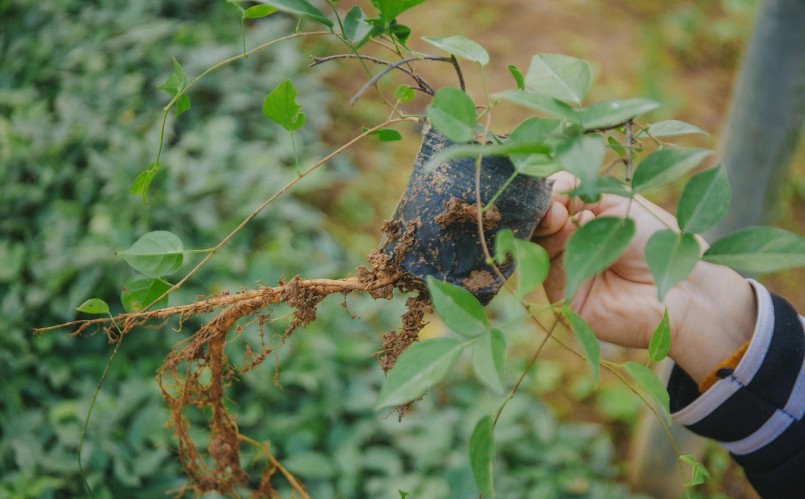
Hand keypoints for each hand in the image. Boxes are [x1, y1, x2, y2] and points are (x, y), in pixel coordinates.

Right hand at [532, 172, 755, 382]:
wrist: (682, 289)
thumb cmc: (659, 242)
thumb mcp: (618, 204)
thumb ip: (580, 192)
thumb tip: (546, 191)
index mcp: (585, 220)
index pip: (553, 201)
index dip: (549, 193)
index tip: (555, 188)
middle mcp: (572, 244)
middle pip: (539, 222)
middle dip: (543, 208)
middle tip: (555, 205)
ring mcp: (566, 270)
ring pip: (537, 243)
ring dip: (546, 226)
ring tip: (562, 217)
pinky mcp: (563, 296)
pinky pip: (545, 270)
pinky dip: (551, 248)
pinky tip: (566, 235)